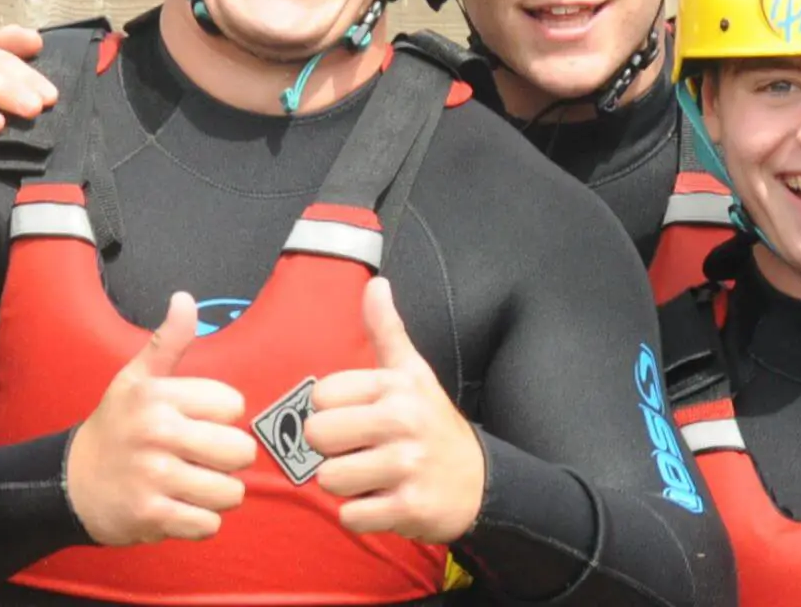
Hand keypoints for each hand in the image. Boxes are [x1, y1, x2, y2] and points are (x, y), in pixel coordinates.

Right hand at [67, 293, 258, 545]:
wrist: (69, 483)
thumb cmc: (113, 428)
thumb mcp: (134, 379)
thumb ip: (167, 342)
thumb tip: (184, 299)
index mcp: (157, 396)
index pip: (232, 405)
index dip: (221, 417)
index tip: (197, 422)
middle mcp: (156, 433)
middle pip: (239, 451)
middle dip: (228, 460)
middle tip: (202, 459)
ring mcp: (154, 476)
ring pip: (230, 492)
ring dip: (217, 494)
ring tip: (193, 484)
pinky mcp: (152, 515)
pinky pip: (208, 524)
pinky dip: (200, 521)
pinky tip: (181, 507)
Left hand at [306, 278, 482, 542]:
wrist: (482, 483)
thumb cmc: (433, 425)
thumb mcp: (414, 374)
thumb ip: (387, 331)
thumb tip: (376, 284)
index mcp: (396, 386)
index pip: (321, 396)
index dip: (332, 412)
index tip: (358, 419)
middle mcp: (402, 421)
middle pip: (318, 436)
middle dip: (332, 451)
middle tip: (360, 451)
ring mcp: (407, 466)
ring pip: (330, 478)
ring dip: (345, 486)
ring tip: (372, 477)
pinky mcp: (410, 507)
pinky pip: (351, 516)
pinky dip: (360, 516)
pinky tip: (383, 501)